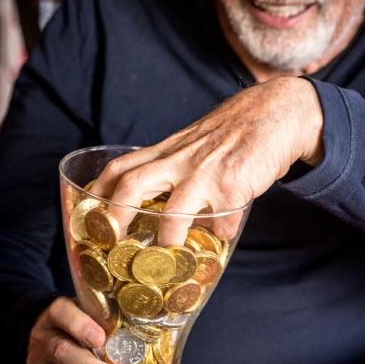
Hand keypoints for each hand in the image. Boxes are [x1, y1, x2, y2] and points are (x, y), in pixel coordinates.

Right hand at [26, 296, 125, 363]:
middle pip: (61, 352)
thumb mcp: (92, 312)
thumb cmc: (83, 323)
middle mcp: (43, 339)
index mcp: (58, 315)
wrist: (47, 332)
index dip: (80, 325)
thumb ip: (114, 319)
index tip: (100, 338)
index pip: (63, 312)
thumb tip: (165, 327)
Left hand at [91, 76, 323, 245]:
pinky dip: (221, 234)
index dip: (99, 189)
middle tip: (113, 240)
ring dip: (168, 237)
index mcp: (168, 151)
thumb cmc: (233, 131)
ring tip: (170, 251)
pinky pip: (222, 222)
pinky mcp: (234, 185)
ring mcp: (207, 173)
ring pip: (173, 212)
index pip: (121, 166)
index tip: (88, 210)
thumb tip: (160, 206)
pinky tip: (223, 235)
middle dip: (116, 216)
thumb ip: (174, 166)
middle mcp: (181, 160)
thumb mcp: (194, 143)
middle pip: (133, 185)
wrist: (276, 112)